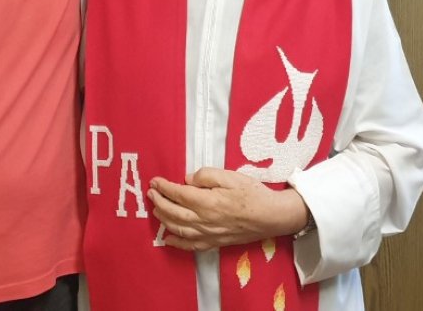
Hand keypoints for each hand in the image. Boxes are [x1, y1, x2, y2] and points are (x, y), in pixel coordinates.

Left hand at [147, 168, 307, 251]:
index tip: (155, 181)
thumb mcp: (230, 176)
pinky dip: (177, 243)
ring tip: (156, 210)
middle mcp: (204, 220)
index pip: (178, 194)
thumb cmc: (252, 193)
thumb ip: (206, 176)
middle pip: (174, 212)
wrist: (271, 216)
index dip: (163, 187)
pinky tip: (168, 238)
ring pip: (179, 229)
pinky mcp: (215, 242)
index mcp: (207, 201)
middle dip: (159, 202)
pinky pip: (191, 245)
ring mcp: (209, 234)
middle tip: (151, 193)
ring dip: (164, 219)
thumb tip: (187, 180)